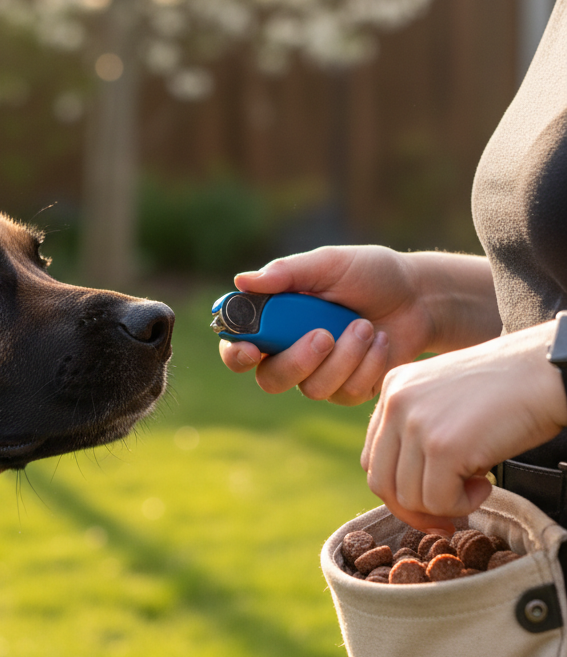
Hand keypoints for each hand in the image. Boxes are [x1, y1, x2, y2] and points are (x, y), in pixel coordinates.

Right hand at [219, 246, 498, 404]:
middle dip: (297, 361)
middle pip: (270, 378)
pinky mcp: (348, 390)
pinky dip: (367, 365)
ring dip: (343, 357)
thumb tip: (241, 280)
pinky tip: (380, 341)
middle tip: (323, 336)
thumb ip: (287, 273)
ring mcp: (318, 374)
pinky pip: (345, 393)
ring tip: (366, 326)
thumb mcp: (329, 263)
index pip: (237, 346)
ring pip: (311, 388)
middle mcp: (289, 351)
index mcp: (274, 320)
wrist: (420, 296)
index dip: (236, 353)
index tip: (251, 350)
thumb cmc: (370, 273)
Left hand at [361, 321, 566, 530]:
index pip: (373, 456)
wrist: (546, 371)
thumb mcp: (444, 400)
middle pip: (381, 481)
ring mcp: (415, 423)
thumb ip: (417, 431)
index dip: (399, 487)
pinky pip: (437, 502)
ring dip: (443, 505)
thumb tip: (406, 493)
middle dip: (413, 509)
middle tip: (447, 512)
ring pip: (408, 497)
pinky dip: (462, 505)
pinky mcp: (442, 446)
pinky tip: (484, 485)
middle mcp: (395, 403)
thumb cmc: (507, 391)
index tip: (428, 500)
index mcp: (392, 389)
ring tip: (476, 485)